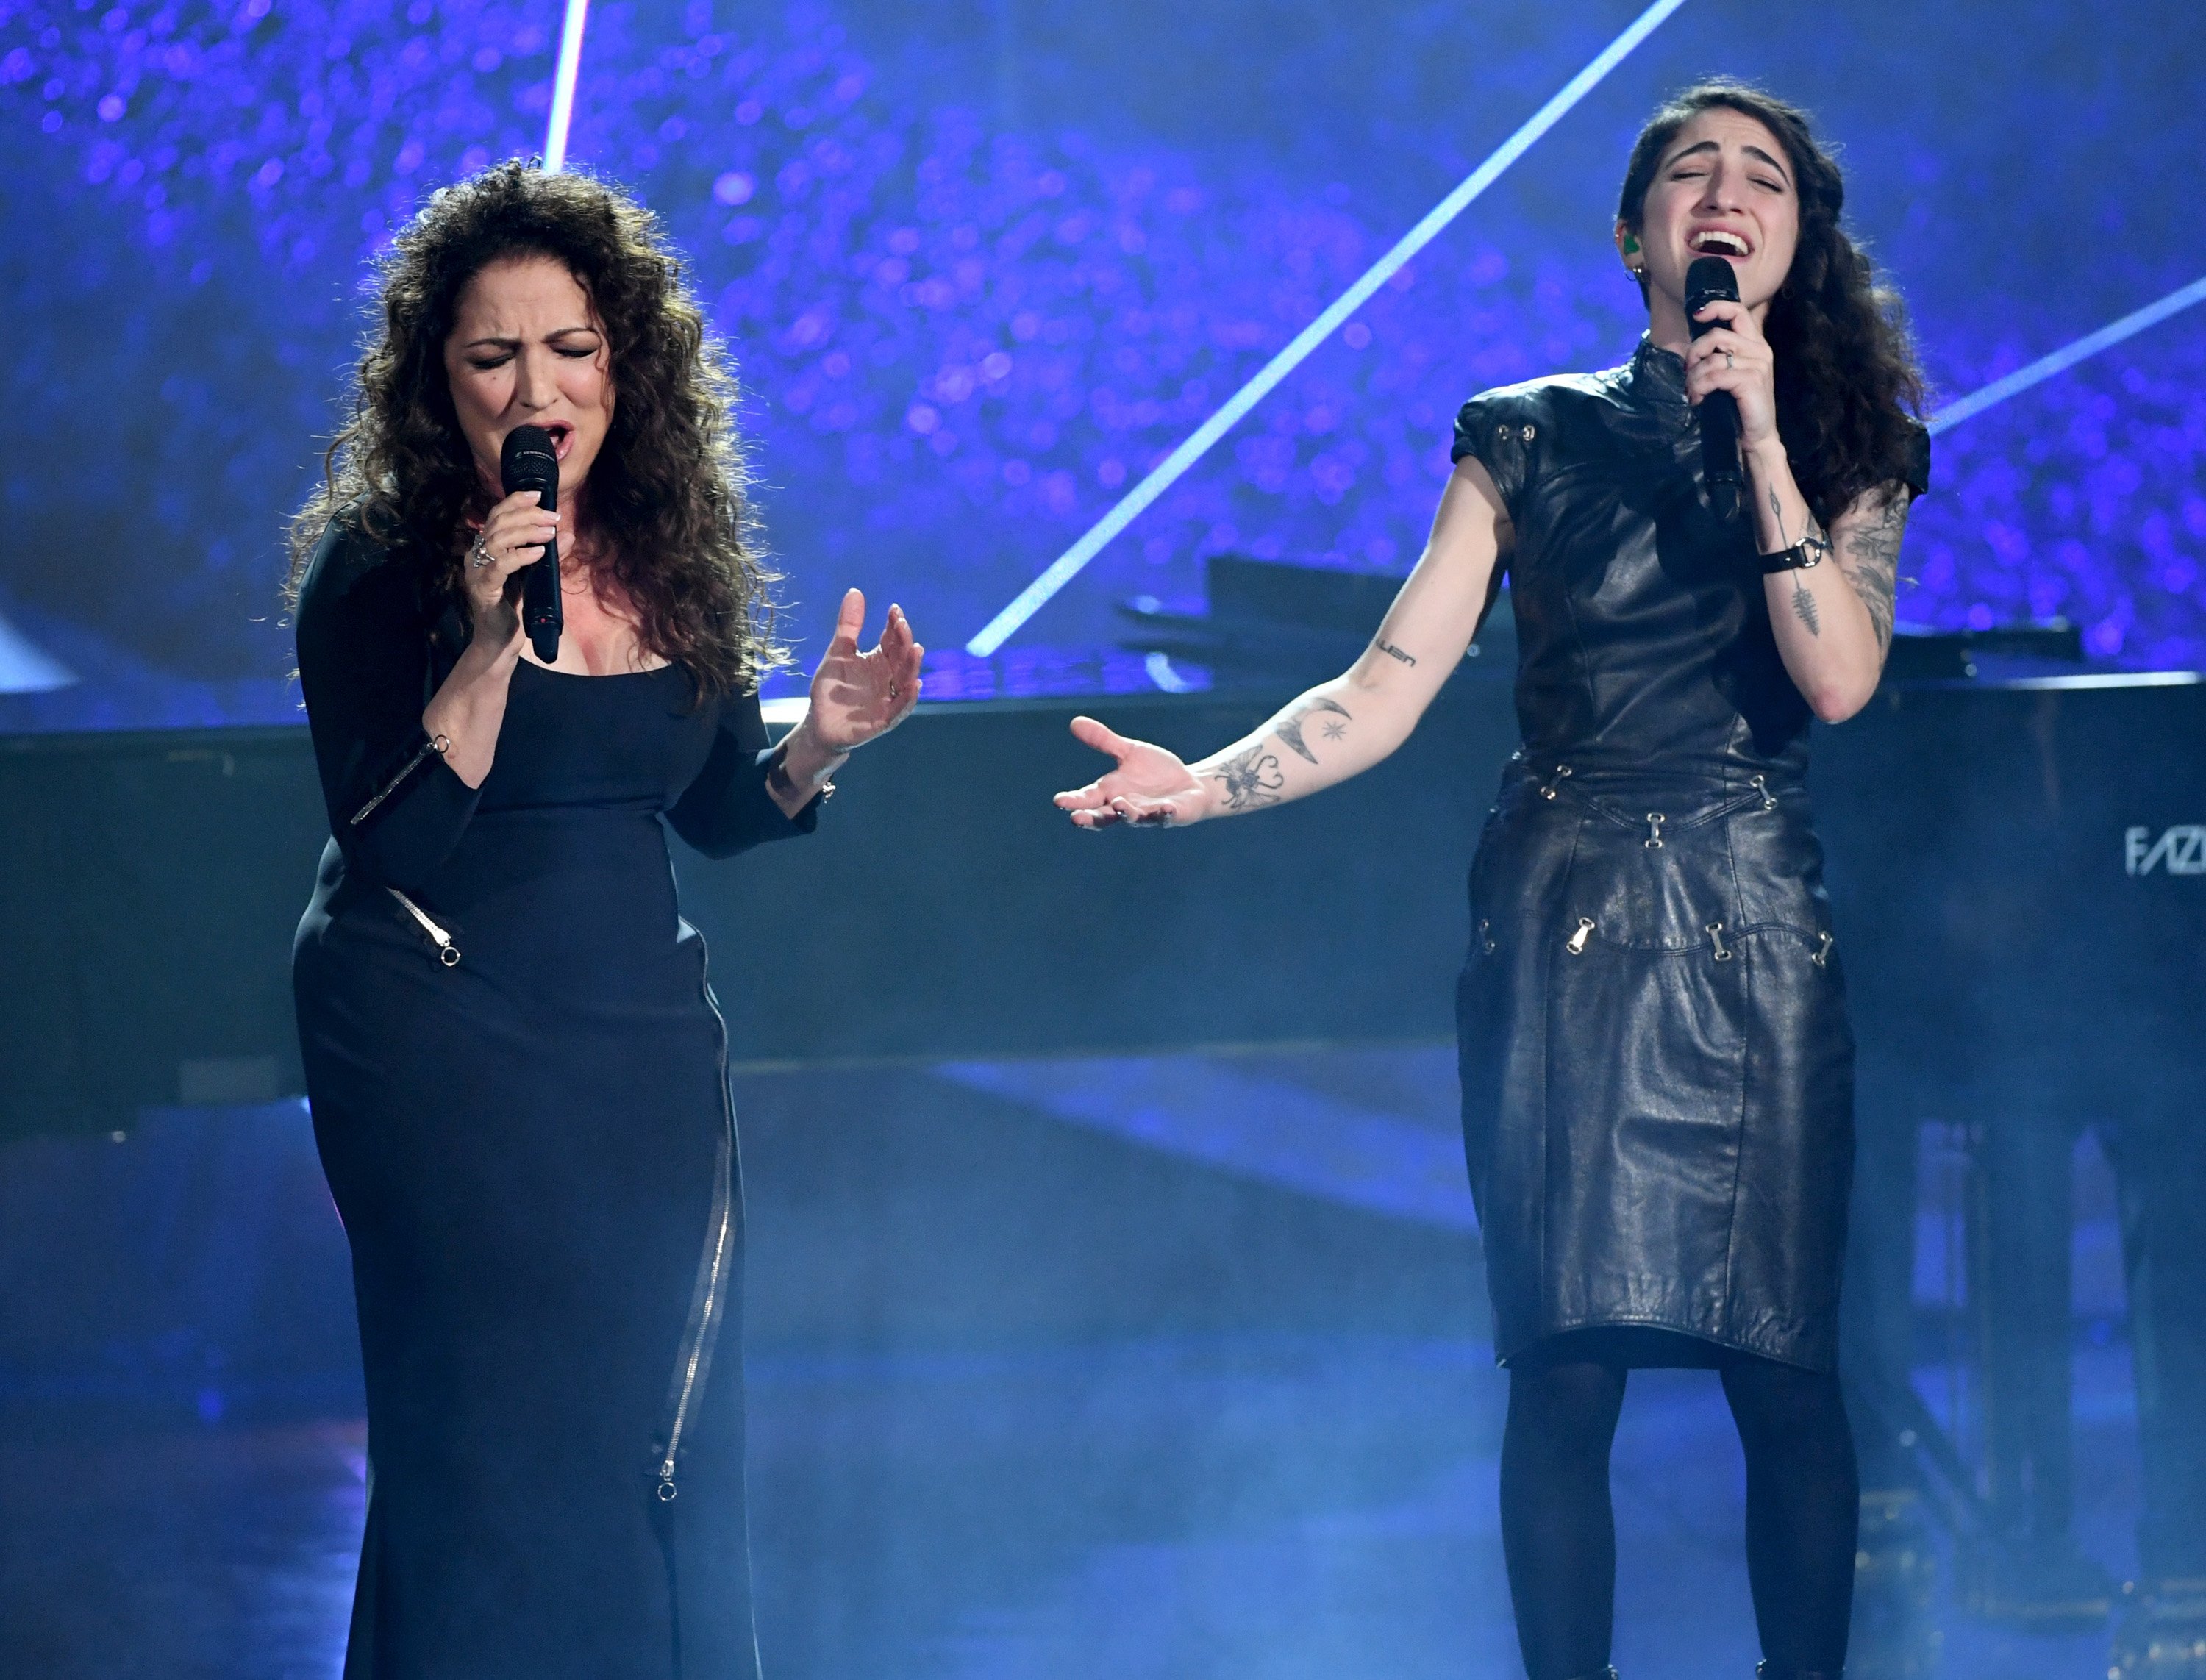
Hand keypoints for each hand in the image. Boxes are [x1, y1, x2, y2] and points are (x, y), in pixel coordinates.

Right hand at [461, 490, 559, 646]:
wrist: (500, 641)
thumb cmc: (516, 607)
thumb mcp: (535, 576)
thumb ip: (549, 555)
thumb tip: (569, 533)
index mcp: (487, 548)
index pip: (497, 515)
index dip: (516, 501)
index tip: (540, 494)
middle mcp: (477, 555)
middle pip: (497, 523)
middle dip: (528, 515)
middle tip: (553, 517)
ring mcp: (476, 572)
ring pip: (497, 540)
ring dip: (526, 532)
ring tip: (550, 533)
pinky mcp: (482, 589)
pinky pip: (499, 566)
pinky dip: (520, 556)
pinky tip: (539, 553)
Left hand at [801, 588, 921, 753]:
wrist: (819, 724)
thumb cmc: (832, 690)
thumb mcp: (838, 653)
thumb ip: (848, 626)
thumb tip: (855, 591)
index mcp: (880, 661)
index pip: (892, 640)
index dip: (894, 625)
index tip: (893, 609)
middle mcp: (889, 678)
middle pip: (901, 658)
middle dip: (904, 641)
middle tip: (901, 624)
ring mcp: (888, 699)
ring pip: (905, 681)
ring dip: (911, 666)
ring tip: (916, 649)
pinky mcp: (884, 720)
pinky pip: (899, 709)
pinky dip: (907, 699)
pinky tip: (913, 686)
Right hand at [1053, 716, 1212, 827]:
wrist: (1189, 784)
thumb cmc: (1155, 771)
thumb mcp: (1128, 752)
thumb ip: (1103, 741)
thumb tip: (1074, 722)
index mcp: (1111, 792)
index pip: (1088, 799)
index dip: (1074, 801)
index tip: (1058, 801)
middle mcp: (1126, 807)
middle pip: (1104, 817)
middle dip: (1091, 818)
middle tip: (1075, 818)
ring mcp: (1149, 814)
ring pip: (1134, 818)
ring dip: (1126, 813)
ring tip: (1119, 804)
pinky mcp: (1171, 815)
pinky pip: (1167, 817)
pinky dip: (1164, 814)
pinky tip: (1165, 808)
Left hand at [1684, 297, 1778, 450]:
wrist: (1757, 435)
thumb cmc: (1740, 406)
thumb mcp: (1730, 375)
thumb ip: (1719, 356)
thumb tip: (1690, 349)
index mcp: (1755, 344)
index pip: (1738, 311)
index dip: (1716, 308)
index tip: (1696, 315)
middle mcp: (1759, 350)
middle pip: (1717, 335)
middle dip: (1694, 352)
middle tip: (1687, 372)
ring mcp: (1757, 364)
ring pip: (1712, 359)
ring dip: (1694, 377)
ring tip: (1693, 392)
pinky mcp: (1751, 381)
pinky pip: (1714, 376)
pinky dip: (1700, 387)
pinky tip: (1698, 399)